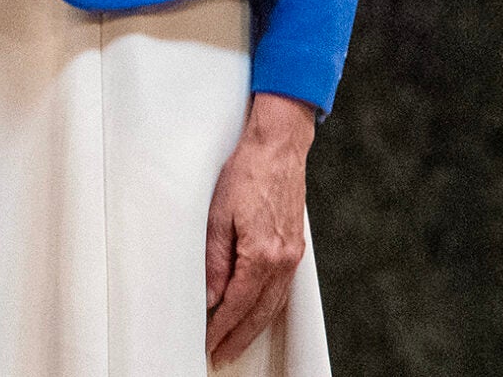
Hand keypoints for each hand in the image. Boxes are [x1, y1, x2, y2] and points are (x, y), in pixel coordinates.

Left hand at [205, 92, 314, 365]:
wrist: (277, 148)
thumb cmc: (245, 174)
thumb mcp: (217, 215)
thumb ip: (215, 260)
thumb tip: (212, 296)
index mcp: (263, 254)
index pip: (238, 304)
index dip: (222, 327)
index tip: (208, 342)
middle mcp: (283, 260)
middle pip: (260, 312)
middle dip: (239, 336)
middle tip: (221, 354)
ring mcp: (292, 255)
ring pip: (273, 304)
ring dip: (254, 326)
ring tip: (235, 341)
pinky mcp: (294, 247)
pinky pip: (281, 289)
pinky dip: (268, 307)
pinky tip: (257, 312)